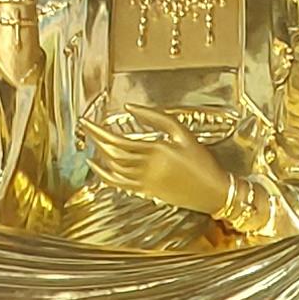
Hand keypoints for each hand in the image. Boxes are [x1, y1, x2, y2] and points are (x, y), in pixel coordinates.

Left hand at [80, 110, 235, 219]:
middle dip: (96, 139)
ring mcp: (144, 181)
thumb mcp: (183, 133)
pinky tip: (96, 167)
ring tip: (91, 141)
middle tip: (85, 128)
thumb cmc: (202, 162)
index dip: (100, 130)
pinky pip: (118, 184)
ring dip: (100, 154)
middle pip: (112, 153)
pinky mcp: (146, 191)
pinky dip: (104, 175)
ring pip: (113, 167)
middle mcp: (146, 167)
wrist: (213, 191)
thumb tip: (131, 108)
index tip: (88, 122)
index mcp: (156, 150)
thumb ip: (156, 118)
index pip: (118, 139)